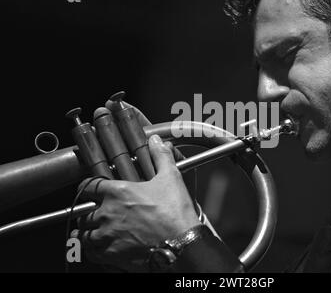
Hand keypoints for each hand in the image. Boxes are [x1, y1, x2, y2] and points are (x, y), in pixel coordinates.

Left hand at [71, 103, 200, 271]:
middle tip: (98, 213)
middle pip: (84, 212)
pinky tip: (98, 247)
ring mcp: (107, 235)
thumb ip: (160, 157)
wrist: (181, 244)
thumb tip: (157, 141)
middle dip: (90, 212)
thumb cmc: (175, 214)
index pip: (87, 186)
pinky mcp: (111, 254)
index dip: (87, 187)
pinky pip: (90, 252)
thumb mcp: (171, 178)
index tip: (90, 190)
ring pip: (84, 233)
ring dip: (88, 232)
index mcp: (118, 192)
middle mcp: (107, 213)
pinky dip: (91, 250)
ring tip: (96, 231)